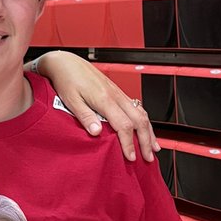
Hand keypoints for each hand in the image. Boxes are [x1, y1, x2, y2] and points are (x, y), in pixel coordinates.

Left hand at [35, 51, 159, 161]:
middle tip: (148, 158)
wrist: (66, 63)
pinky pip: (136, 108)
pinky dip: (144, 121)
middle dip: (146, 141)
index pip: (124, 126)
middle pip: (139, 121)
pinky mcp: (117, 92)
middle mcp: (115, 96)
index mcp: (105, 99)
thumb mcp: (71, 101)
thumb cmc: (67, 80)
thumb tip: (97, 133)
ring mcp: (118, 93)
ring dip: (149, 131)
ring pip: (141, 114)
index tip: (131, 157)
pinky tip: (146, 128)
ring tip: (154, 147)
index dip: (129, 143)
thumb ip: (85, 117)